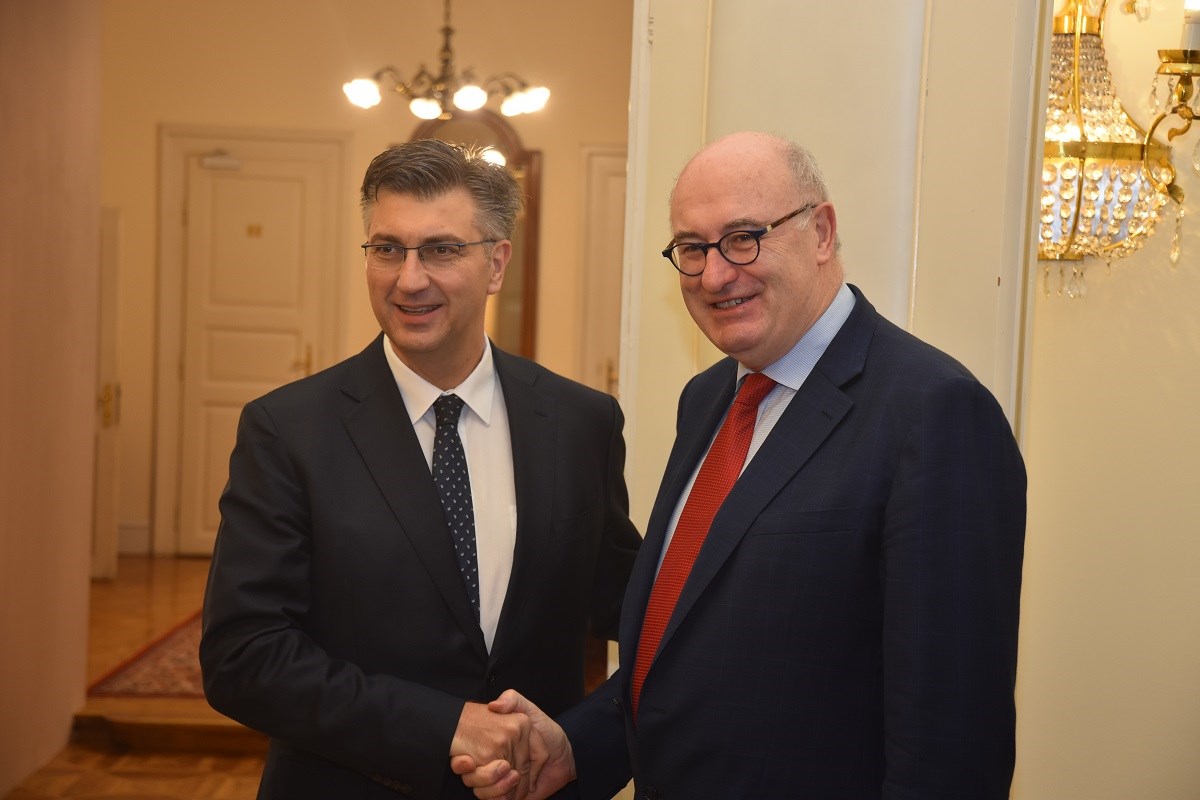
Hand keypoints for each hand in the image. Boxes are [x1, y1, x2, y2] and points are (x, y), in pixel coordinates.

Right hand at [451, 690, 575, 799]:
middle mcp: (493, 761)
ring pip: (479, 789)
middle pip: (472, 775)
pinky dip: (498, 797)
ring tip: (510, 778)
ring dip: (492, 787)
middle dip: (479, 775)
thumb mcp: (529, 711)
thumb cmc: (549, 733)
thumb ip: (513, 700)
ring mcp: (499, 779)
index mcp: (493, 744)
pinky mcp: (507, 794)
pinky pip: (492, 799)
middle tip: (496, 768)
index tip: (465, 761)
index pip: (468, 755)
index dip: (462, 761)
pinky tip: (509, 793)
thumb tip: (494, 704)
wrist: (567, 758)